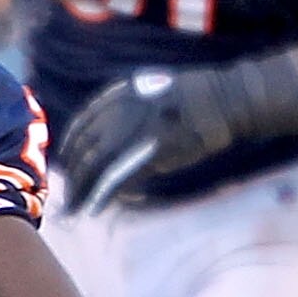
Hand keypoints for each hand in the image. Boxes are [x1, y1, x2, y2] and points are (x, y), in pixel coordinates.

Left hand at [58, 56, 297, 214]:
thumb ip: (133, 108)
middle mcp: (122, 109)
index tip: (67, 163)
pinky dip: (105, 194)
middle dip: (73, 173)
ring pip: (95, 164)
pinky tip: (97, 206)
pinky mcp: (153, 152)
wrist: (230, 98)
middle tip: (68, 192)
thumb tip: (117, 135)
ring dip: (82, 188)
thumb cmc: (202, 96)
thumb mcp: (158, 90)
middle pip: (84, 146)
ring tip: (75, 206)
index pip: (82, 123)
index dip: (70, 146)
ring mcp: (137, 129)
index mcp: (122, 94)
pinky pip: (120, 178)